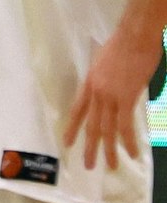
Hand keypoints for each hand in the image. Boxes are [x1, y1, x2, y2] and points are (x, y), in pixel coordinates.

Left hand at [63, 24, 161, 169]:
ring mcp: (110, 97)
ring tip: (110, 166)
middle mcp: (96, 93)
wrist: (134, 36)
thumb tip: (112, 86)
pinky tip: (133, 153)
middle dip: (89, 147)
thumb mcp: (105, 61)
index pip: (77, 110)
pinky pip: (126, 125)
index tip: (67, 143)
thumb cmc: (124, 44)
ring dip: (109, 150)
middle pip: (91, 125)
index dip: (73, 128)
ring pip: (107, 130)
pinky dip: (129, 141)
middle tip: (88, 165)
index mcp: (89, 83)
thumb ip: (106, 77)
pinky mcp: (126, 98)